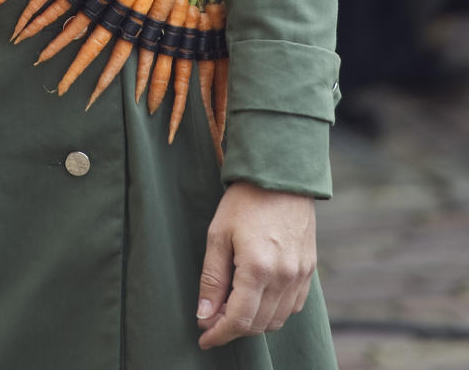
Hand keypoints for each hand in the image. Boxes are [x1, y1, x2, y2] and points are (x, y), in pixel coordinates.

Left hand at [196, 182, 315, 349]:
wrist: (281, 175)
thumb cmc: (245, 200)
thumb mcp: (218, 234)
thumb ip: (212, 278)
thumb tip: (204, 315)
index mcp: (258, 268)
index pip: (239, 320)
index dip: (219, 334)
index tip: (204, 338)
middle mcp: (284, 277)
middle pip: (258, 324)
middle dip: (232, 328)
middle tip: (212, 318)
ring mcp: (300, 275)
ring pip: (277, 320)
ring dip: (253, 322)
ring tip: (232, 307)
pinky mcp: (309, 270)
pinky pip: (293, 306)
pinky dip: (274, 311)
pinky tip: (258, 297)